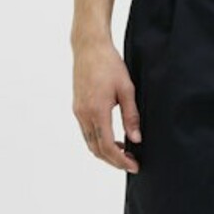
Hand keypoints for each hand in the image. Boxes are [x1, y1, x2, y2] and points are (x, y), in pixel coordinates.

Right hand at [72, 34, 141, 172]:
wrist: (89, 47)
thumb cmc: (109, 64)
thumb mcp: (126, 89)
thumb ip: (131, 116)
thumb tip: (136, 139)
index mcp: (97, 111)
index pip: (107, 146)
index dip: (120, 160)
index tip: (133, 165)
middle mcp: (84, 114)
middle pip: (96, 149)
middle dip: (113, 160)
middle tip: (131, 163)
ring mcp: (78, 111)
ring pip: (90, 142)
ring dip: (105, 151)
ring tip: (124, 152)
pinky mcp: (77, 107)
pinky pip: (86, 132)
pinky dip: (98, 140)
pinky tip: (112, 137)